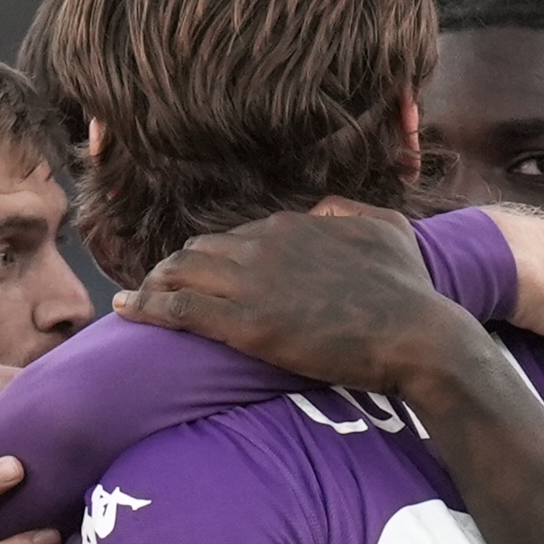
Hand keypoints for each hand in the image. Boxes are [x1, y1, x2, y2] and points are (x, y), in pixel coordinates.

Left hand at [113, 201, 476, 399]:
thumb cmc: (408, 287)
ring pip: (179, 275)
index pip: (234, 236)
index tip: (199, 273)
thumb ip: (345, 211)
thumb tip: (321, 210)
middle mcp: (265, 245)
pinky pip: (178, 309)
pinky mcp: (245, 323)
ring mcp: (252, 284)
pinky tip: (126, 312)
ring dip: (153, 286)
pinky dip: (146, 307)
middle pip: (197, 251)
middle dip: (173, 269)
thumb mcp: (384, 227)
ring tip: (136, 301)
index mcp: (293, 223)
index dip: (212, 257)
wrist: (416, 333)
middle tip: (156, 288)